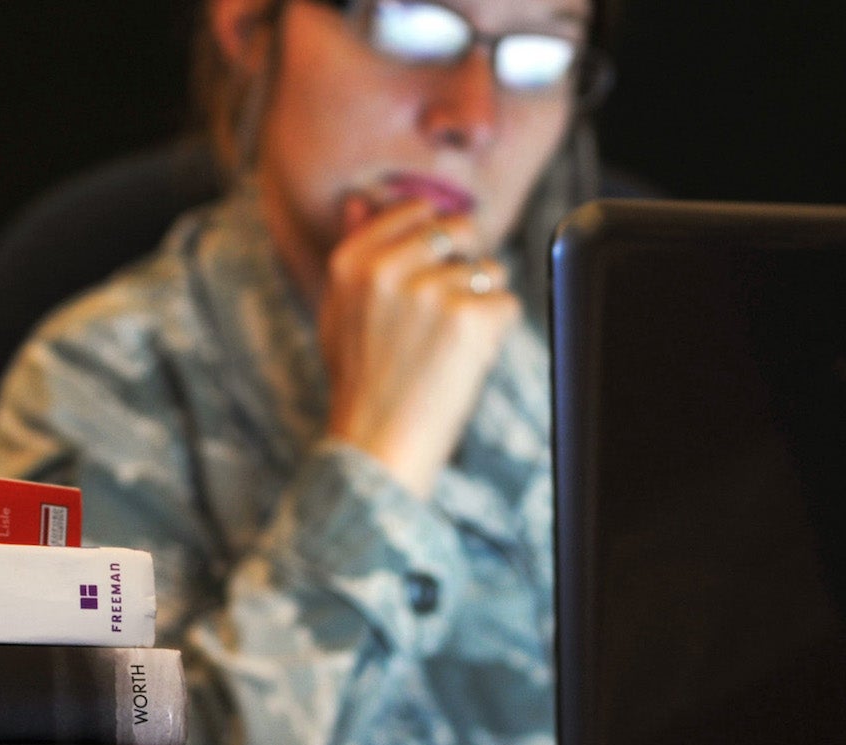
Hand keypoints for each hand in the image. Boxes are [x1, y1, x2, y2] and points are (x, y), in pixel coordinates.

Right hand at [317, 196, 520, 497]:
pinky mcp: (468, 317)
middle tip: (445, 315)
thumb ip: (353, 253)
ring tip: (448, 347)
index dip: (436, 241)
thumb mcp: (338, 312)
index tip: (432, 272)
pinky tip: (464, 361)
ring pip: (490, 270)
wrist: (377, 444)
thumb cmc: (361, 381)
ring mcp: (430, 291)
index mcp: (353, 261)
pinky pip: (507, 305)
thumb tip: (360, 200)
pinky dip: (496, 335)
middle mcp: (388, 268)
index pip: (417, 212)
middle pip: (462, 230)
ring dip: (482, 306)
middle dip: (466, 266)